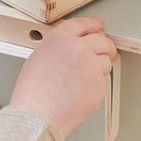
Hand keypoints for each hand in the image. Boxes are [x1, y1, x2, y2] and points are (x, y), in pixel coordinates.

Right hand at [10, 16, 117, 137]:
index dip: (93, 24)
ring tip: (82, 79)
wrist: (38, 116)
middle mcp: (79, 48)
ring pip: (106, 61)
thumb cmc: (33, 93)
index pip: (83, 24)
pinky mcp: (99, 84)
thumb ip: (60, 47)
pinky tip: (81, 91)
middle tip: (107, 52)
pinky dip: (96, 84)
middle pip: (102, 40)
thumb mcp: (39, 57)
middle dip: (105, 46)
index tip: (98, 25)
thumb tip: (74, 46)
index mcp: (60, 39)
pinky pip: (103, 80)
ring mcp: (91, 66)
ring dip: (100, 66)